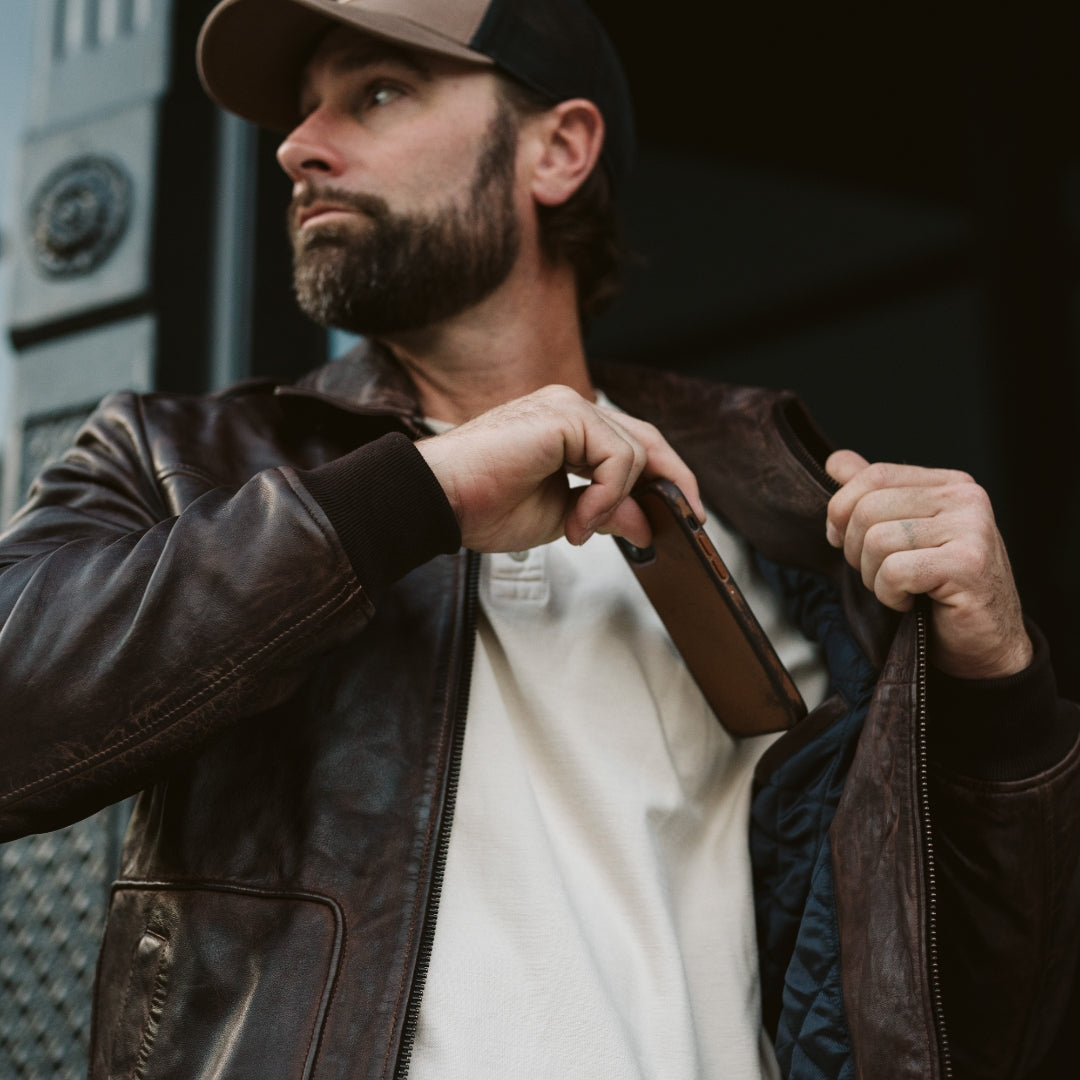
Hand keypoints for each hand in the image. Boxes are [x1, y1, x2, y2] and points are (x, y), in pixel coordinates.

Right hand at [416, 385, 703, 552]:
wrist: (438, 500)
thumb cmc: (480, 505)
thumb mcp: (561, 516)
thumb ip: (606, 511)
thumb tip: (648, 523)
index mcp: (566, 428)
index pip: (632, 446)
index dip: (663, 479)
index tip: (681, 516)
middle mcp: (570, 409)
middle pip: (647, 439)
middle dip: (674, 481)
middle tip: (688, 520)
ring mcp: (567, 406)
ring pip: (636, 451)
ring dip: (617, 500)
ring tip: (579, 528)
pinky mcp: (565, 414)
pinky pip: (618, 457)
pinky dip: (607, 495)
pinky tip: (577, 519)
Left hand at [825, 450, 1032, 678]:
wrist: (985, 645)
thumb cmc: (939, 592)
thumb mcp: (903, 535)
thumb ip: (873, 495)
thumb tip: (836, 462)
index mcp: (949, 484)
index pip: (873, 475)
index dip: (841, 509)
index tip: (840, 540)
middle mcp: (965, 497)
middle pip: (867, 508)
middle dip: (855, 550)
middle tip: (878, 575)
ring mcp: (971, 528)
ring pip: (876, 540)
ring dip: (873, 577)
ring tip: (898, 590)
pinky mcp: (968, 564)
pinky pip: (894, 571)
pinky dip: (889, 595)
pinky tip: (910, 602)